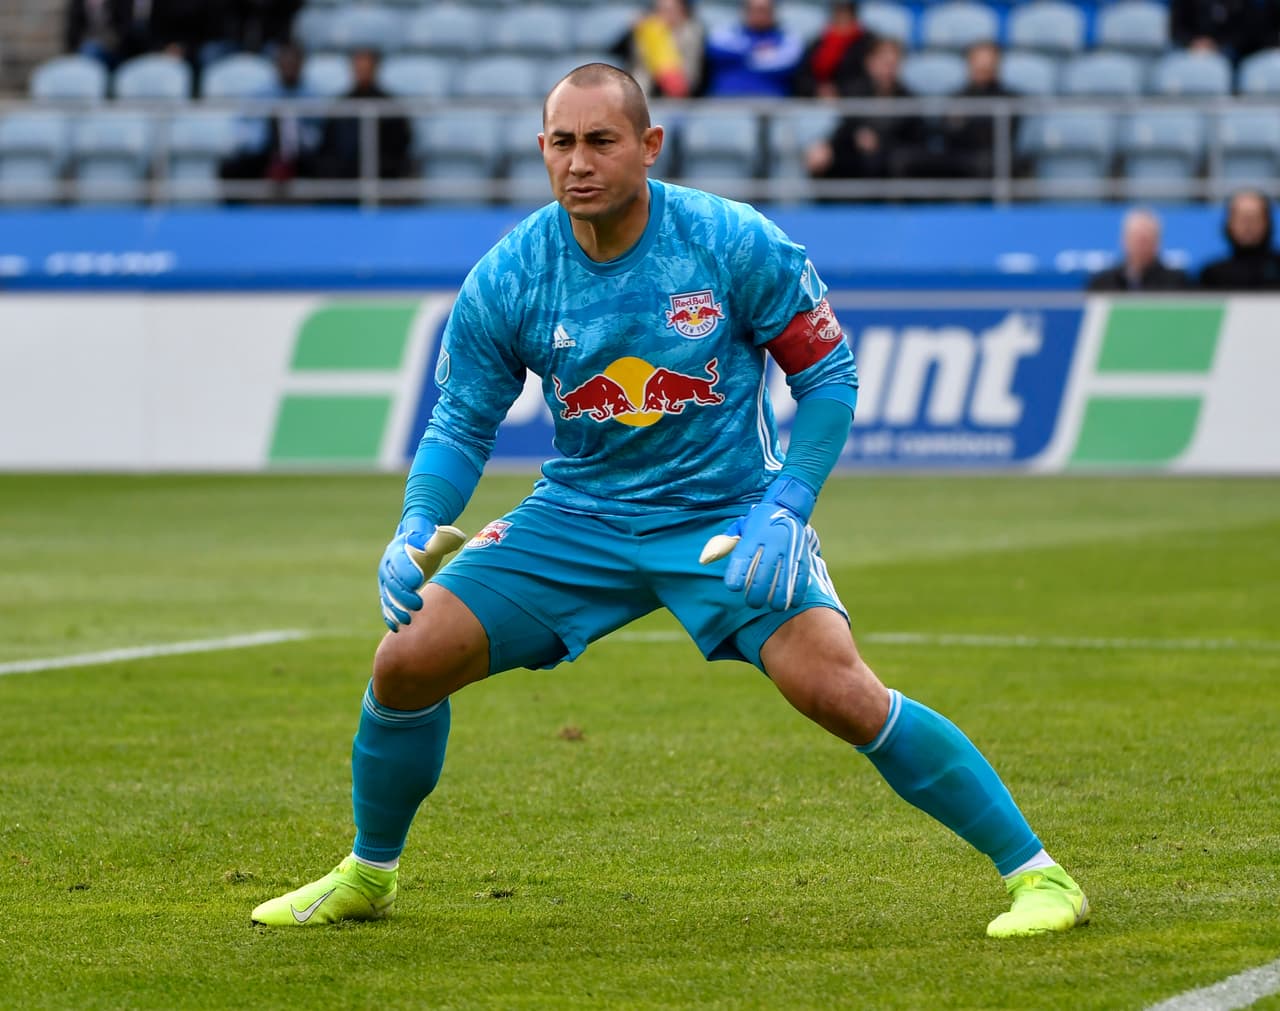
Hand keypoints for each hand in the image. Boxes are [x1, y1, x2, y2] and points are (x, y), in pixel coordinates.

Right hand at [378, 516, 466, 631]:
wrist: (412, 544)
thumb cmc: (426, 542)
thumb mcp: (433, 538)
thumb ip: (442, 538)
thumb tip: (455, 536)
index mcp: (398, 550)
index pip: (399, 560)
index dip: (407, 571)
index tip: (418, 580)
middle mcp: (387, 566)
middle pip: (392, 582)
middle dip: (403, 595)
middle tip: (419, 605)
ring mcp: (385, 580)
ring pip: (387, 596)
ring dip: (396, 610)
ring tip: (408, 621)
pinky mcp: (387, 592)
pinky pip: (386, 605)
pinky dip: (389, 616)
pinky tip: (396, 627)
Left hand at [700, 477, 817, 610]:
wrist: (789, 506)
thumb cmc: (759, 522)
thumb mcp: (740, 526)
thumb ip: (723, 543)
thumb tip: (704, 560)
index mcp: (754, 535)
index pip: (742, 559)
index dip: (736, 576)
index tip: (733, 588)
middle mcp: (772, 542)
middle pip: (762, 575)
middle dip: (756, 594)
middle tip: (752, 602)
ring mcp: (790, 549)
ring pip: (783, 580)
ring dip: (776, 598)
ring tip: (771, 606)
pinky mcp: (803, 554)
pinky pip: (801, 578)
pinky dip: (796, 593)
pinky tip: (789, 603)